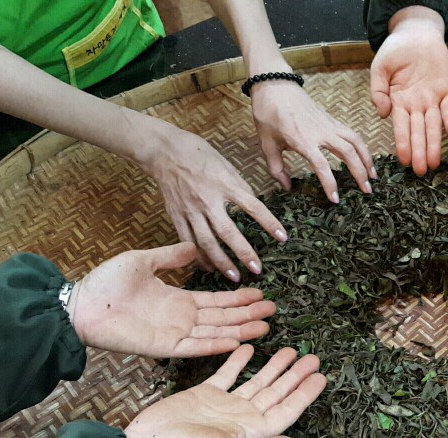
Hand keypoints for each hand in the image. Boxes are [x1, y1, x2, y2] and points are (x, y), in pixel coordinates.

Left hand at [67, 243, 274, 356]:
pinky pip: (196, 347)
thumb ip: (171, 258)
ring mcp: (175, 334)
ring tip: (266, 325)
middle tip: (274, 310)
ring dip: (241, 330)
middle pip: (224, 318)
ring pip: (216, 332)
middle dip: (249, 314)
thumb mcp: (144, 262)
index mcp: (178, 299)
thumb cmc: (106, 283)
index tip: (260, 292)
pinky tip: (238, 341)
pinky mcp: (165, 347)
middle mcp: (182, 318)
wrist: (81, 305)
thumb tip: (195, 247)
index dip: (239, 298)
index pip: (216, 300)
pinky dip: (217, 345)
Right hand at [125, 345, 326, 437]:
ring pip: (255, 381)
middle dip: (295, 375)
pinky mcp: (204, 393)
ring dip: (273, 366)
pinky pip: (226, 374)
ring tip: (290, 349)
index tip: (321, 377)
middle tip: (313, 357)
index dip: (304, 394)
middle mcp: (242, 418)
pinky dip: (238, 361)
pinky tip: (250, 347)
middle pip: (276, 392)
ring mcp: (224, 405)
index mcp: (252, 433)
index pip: (286, 410)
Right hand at [143, 127, 287, 281]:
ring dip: (221, 262)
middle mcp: (208, 200)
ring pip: (206, 242)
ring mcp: (190, 210)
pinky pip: (187, 241)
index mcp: (225, 184)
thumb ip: (241, 188)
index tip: (283, 238)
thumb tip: (256, 207)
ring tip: (235, 276)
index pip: (253, 207)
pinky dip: (198, 257)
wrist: (165, 151)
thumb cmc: (200, 155)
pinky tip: (208, 268)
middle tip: (257, 269)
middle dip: (243, 252)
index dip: (269, 223)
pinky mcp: (176, 216)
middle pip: (228, 231)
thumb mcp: (227, 166)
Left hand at [252, 77, 376, 201]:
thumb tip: (287, 188)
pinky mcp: (332, 120)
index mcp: (302, 139)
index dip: (330, 184)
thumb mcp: (266, 144)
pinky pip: (352, 134)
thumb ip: (277, 168)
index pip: (322, 165)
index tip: (335, 199)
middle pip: (348, 152)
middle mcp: (320, 132)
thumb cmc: (268, 114)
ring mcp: (329, 124)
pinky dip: (362, 147)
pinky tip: (365, 159)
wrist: (274, 85)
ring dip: (367, 159)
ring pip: (356, 141)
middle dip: (360, 173)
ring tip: (374, 176)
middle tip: (367, 191)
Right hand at [371, 6, 447, 175]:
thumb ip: (378, 91)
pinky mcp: (447, 90)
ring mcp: (432, 99)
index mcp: (398, 102)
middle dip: (419, 152)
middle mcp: (416, 105)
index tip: (404, 161)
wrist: (415, 32)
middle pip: (418, 132)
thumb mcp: (379, 68)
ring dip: (435, 144)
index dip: (403, 145)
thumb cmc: (395, 50)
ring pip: (434, 126)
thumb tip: (383, 113)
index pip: (401, 128)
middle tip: (422, 171)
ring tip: (435, 162)